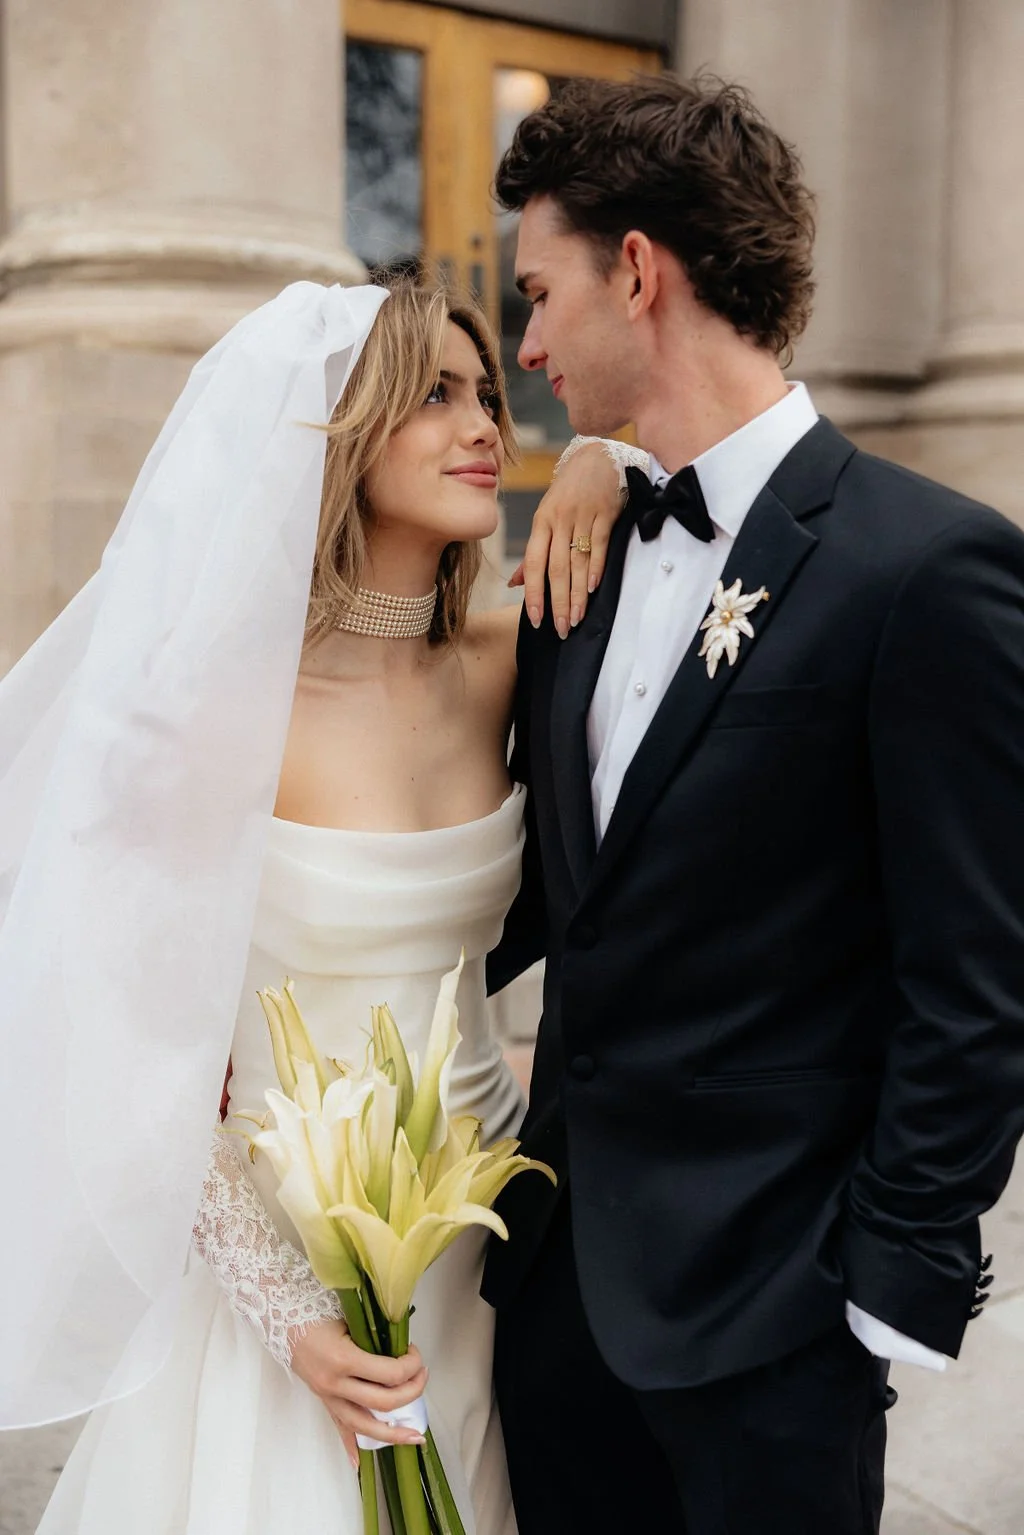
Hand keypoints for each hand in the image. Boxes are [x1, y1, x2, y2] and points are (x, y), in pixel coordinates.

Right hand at [289, 1318, 428, 1471]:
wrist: (283, 1321)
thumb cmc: (317, 1314)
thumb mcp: (348, 1319)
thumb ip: (373, 1337)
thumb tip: (401, 1350)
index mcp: (343, 1359)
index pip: (390, 1373)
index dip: (411, 1365)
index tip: (415, 1354)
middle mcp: (336, 1384)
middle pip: (384, 1401)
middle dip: (411, 1391)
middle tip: (422, 1376)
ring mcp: (329, 1397)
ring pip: (365, 1425)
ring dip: (393, 1434)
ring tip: (415, 1438)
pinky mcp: (324, 1401)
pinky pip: (339, 1428)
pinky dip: (350, 1446)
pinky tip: (359, 1462)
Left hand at [509, 443, 624, 638]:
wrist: (596, 457)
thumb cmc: (568, 492)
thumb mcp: (545, 516)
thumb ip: (533, 552)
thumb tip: (516, 584)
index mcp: (540, 523)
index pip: (534, 564)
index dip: (534, 594)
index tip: (536, 620)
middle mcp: (558, 521)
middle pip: (556, 568)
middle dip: (558, 602)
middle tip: (562, 629)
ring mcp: (582, 516)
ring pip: (577, 561)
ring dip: (578, 593)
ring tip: (578, 617)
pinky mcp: (605, 512)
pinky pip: (599, 544)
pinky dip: (596, 567)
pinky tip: (594, 588)